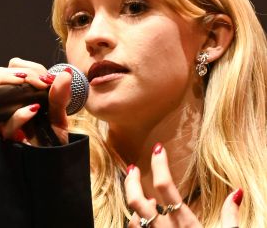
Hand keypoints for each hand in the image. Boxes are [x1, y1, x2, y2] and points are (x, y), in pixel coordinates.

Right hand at [0, 57, 71, 145]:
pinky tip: (34, 110)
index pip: (15, 68)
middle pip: (0, 75)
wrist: (54, 160)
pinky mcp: (8, 136)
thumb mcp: (60, 113)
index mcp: (22, 96)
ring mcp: (6, 119)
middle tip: (42, 81)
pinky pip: (8, 123)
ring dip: (16, 84)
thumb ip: (61, 95)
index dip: (30, 67)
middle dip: (23, 72)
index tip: (47, 76)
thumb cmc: (54, 137)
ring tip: (38, 87)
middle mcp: (10, 105)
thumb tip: (66, 73)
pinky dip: (20, 114)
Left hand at [125, 143, 241, 226]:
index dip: (159, 164)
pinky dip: (135, 223)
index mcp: (186, 223)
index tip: (157, 149)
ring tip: (135, 190)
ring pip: (133, 218)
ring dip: (133, 202)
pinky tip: (140, 217)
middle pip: (138, 201)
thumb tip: (236, 192)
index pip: (165, 186)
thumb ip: (231, 216)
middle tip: (132, 168)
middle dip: (132, 181)